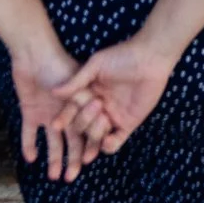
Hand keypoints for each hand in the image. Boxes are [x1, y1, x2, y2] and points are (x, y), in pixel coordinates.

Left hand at [8, 38, 99, 180]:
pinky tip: (31, 159)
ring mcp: (47, 114)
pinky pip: (29, 133)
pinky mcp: (30, 112)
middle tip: (71, 178)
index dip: (88, 147)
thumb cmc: (59, 64)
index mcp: (79, 108)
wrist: (33, 53)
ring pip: (52, 142)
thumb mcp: (77, 85)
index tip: (89, 162)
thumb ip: (86, 107)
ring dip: (53, 159)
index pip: (87, 132)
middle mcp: (65, 114)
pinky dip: (29, 145)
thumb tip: (103, 128)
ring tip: (54, 177)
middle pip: (71, 141)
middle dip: (71, 160)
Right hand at [63, 37, 173, 152]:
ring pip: (96, 136)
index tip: (56, 124)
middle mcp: (98, 108)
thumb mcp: (96, 66)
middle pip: (83, 126)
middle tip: (94, 108)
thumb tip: (54, 92)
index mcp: (88, 94)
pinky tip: (107, 142)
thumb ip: (77, 81)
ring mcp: (113, 117)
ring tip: (101, 125)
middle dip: (83, 123)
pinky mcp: (128, 124)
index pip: (72, 110)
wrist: (150, 58)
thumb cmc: (122, 56)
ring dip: (95, 136)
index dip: (65, 118)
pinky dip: (109, 146)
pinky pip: (116, 141)